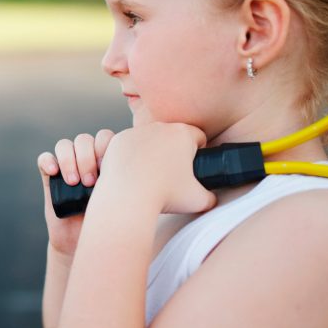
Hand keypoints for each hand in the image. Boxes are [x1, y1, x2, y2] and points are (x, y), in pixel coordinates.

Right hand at [37, 129, 114, 256]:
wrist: (83, 242)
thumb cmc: (107, 222)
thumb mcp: (120, 201)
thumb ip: (124, 183)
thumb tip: (134, 172)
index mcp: (107, 159)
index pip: (105, 138)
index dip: (105, 149)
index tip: (108, 171)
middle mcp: (87, 159)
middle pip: (85, 139)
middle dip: (87, 158)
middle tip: (91, 183)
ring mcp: (67, 166)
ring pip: (65, 145)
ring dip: (69, 160)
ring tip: (74, 182)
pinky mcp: (50, 176)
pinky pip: (45, 158)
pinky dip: (48, 161)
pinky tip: (54, 172)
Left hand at [99, 123, 216, 214]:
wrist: (129, 198)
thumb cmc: (164, 196)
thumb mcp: (199, 200)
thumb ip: (210, 196)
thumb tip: (210, 198)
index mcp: (182, 133)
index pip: (198, 136)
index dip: (198, 150)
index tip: (192, 163)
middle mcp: (158, 127)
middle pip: (172, 135)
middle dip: (174, 150)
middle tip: (173, 172)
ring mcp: (135, 132)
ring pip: (148, 138)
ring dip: (151, 150)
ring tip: (151, 173)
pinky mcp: (117, 141)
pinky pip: (128, 144)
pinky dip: (130, 154)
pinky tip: (134, 170)